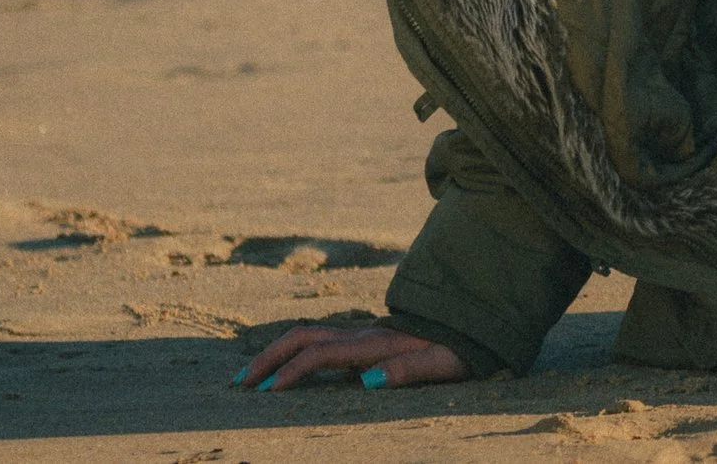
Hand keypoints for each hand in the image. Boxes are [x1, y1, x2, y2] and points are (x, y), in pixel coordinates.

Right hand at [236, 324, 465, 391]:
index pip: (324, 352)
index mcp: (378, 343)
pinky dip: (293, 353)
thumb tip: (368, 381)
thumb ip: (409, 369)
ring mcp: (364, 334)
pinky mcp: (366, 340)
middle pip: (305, 336)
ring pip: (309, 335)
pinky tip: (283, 372)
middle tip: (240, 385)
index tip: (268, 393)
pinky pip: (321, 342)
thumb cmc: (462, 349)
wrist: (476, 323)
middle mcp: (365, 335)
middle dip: (269, 358)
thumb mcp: (444, 363)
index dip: (294, 370)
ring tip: (249, 379)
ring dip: (276, 354)